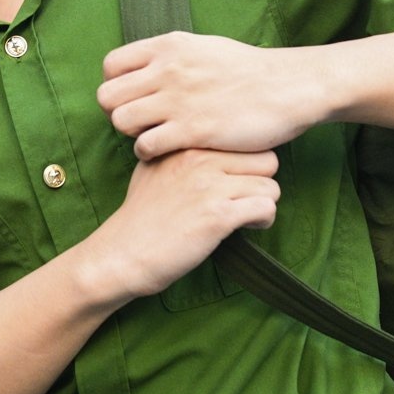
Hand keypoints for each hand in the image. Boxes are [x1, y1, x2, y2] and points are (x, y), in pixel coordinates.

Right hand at [83, 148, 280, 300]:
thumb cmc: (139, 216)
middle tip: (245, 200)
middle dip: (261, 181)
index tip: (236, 180)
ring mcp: (209, 186)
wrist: (122, 253)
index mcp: (187, 144)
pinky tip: (244, 228)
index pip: (244, 140)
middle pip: (267, 159)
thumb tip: (210, 147)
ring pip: (271, 185)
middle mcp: (200, 159)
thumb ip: (180, 151)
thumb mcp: (153, 167)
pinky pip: (266, 208)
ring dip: (263, 204)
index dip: (246, 163)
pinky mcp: (217, 216)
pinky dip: (262, 221)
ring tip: (243, 217)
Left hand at [98, 35, 323, 160]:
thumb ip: (171, 55)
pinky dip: (148, 152)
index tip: (132, 98)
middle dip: (118, 112)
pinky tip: (166, 150)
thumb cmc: (247, 71)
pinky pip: (145, 145)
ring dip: (132, 134)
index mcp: (168, 46)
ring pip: (121, 121)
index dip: (115, 85)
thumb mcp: (204, 47)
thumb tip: (147, 64)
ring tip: (152, 136)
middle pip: (108, 96)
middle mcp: (167, 70)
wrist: (287, 88)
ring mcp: (178, 100)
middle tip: (139, 122)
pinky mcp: (192, 130)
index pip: (111, 66)